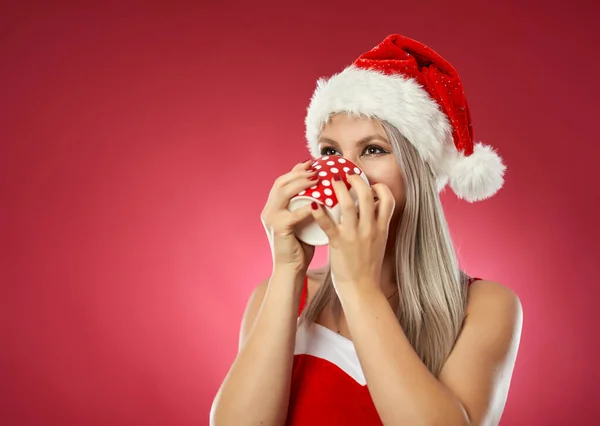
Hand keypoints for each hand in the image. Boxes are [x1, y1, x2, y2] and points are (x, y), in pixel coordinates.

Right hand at [261, 159, 317, 272]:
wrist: (291, 270)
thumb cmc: (300, 247)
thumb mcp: (303, 222)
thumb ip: (308, 208)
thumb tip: (327, 192)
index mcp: (273, 207)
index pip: (282, 182)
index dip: (295, 170)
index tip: (311, 163)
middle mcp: (269, 211)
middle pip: (281, 182)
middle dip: (298, 173)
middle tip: (316, 169)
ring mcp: (272, 220)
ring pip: (283, 192)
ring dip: (301, 183)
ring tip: (317, 179)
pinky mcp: (279, 230)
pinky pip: (294, 214)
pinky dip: (307, 207)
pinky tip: (319, 202)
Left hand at [310, 171, 394, 291]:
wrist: (362, 289)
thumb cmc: (368, 267)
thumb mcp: (379, 243)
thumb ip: (376, 225)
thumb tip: (372, 208)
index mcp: (381, 228)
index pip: (387, 199)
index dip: (380, 187)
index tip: (370, 184)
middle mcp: (369, 229)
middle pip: (366, 195)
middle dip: (356, 179)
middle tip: (347, 175)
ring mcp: (354, 236)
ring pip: (347, 204)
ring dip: (338, 188)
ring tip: (331, 181)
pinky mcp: (339, 244)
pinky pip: (328, 224)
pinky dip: (320, 213)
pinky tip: (314, 204)